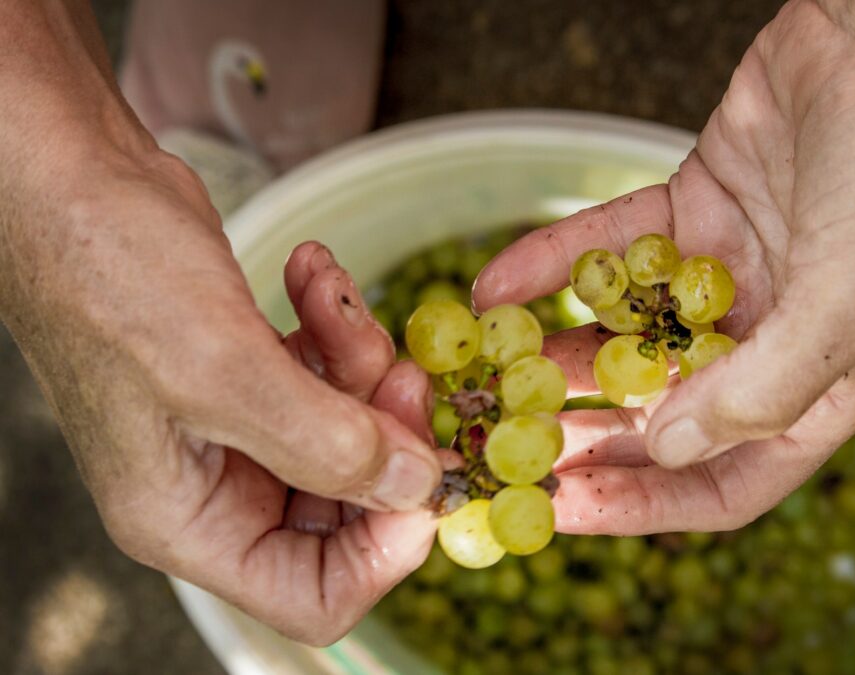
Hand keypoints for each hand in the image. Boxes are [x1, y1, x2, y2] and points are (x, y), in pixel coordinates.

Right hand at [0, 155, 440, 643]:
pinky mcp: (254, 372)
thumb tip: (417, 487)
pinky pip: (328, 373)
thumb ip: (327, 443)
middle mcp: (217, 488)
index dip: (386, 549)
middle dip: (387, 434)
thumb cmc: (110, 275)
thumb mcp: (221, 368)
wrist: (72, 178)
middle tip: (403, 370)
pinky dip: (335, 326)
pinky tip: (314, 272)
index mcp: (190, 521)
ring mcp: (238, 428)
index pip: (315, 595)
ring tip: (335, 298)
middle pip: (350, 506)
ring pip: (349, 429)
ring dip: (362, 362)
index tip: (426, 472)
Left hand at [474, 0, 854, 534]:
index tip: (564, 508)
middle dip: (586, 435)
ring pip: (626, 334)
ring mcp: (727, 275)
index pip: (726, 478)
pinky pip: (609, 250)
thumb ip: (760, 392)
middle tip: (508, 446)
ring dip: (556, 354)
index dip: (645, 504)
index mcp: (823, 387)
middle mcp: (773, 340)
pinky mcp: (693, 212)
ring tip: (487, 373)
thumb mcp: (845, 306)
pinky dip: (552, 265)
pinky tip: (493, 286)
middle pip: (663, 415)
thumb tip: (669, 447)